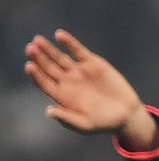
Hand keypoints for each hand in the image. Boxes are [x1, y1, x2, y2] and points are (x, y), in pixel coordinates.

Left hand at [24, 29, 158, 149]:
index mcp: (62, 96)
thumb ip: (67, 119)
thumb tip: (49, 112)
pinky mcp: (92, 63)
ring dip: (48, 49)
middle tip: (30, 49)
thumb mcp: (86, 125)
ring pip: (58, 57)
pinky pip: (77, 50)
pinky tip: (60, 35)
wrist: (127, 114)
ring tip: (38, 40)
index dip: (36, 74)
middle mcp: (67, 81)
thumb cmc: (105, 123)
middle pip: (48, 67)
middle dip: (39, 58)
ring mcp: (78, 71)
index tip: (29, 66)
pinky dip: (69, 43)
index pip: (44, 82)